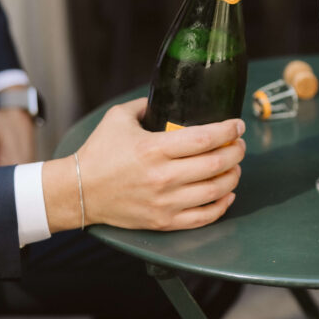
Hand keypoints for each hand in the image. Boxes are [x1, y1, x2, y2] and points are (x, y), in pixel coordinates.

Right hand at [46, 97, 244, 231]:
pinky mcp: (163, 221)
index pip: (205, 138)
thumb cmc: (98, 153)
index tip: (238, 125)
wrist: (78, 191)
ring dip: (233, 176)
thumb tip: (169, 97)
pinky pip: (203, 217)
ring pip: (215, 190)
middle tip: (240, 144)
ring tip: (235, 167)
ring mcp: (165, 202)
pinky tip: (227, 193)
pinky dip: (222, 205)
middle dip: (237, 151)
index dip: (229, 130)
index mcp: (153, 149)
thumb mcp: (118, 118)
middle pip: (216, 164)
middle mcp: (163, 177)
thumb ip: (146, 105)